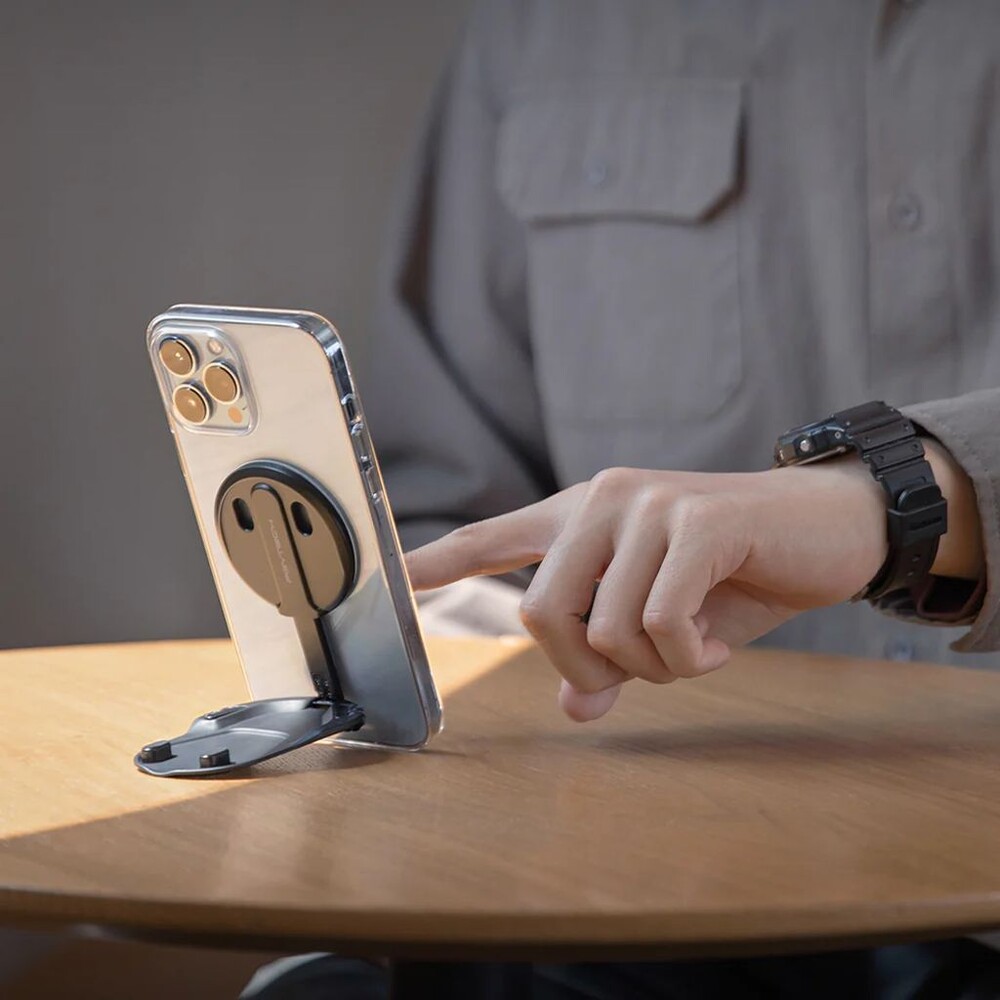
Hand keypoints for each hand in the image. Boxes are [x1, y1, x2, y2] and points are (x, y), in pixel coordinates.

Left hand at [406, 459, 889, 720]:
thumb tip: (572, 707)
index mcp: (584, 517)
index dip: (442, 560)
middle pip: (539, 612)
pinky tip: (716, 644)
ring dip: (651, 669)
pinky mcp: (696, 522)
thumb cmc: (737, 576)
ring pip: (602, 627)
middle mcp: (602, 501)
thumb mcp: (667, 624)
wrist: (829, 528)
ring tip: (692, 651)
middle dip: (585, 667)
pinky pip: (658, 622)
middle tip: (641, 671)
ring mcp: (646, 505)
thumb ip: (611, 659)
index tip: (396, 576)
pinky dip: (687, 658)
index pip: (496, 536)